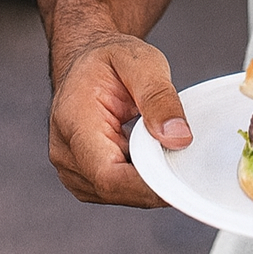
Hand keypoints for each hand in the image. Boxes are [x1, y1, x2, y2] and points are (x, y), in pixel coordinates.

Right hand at [49, 34, 191, 206]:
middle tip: (187, 163)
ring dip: (146, 181)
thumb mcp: (141, 62)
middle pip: (114, 189)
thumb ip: (160, 98)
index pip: (108, 175)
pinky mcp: (83, 176)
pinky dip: (139, 179)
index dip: (146, 186)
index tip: (180, 182)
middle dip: (153, 183)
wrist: (86, 60)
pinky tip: (153, 157)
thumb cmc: (110, 59)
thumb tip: (178, 138)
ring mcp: (71, 168)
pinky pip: (116, 190)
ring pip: (116, 194)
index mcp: (74, 122)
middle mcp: (65, 152)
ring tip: (166, 150)